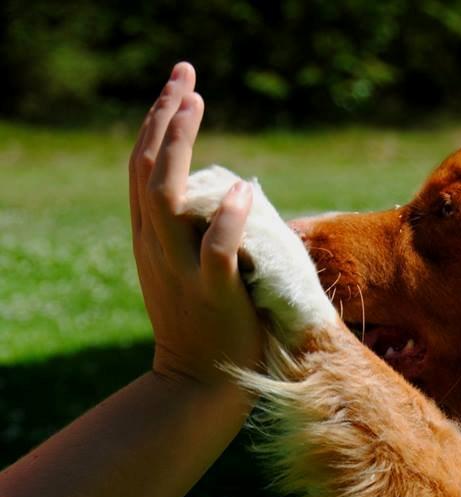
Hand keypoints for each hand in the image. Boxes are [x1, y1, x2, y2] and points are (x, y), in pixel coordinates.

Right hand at [129, 62, 262, 386]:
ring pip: (170, 198)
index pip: (145, 169)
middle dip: (165, 118)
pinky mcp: (213, 295)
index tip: (179, 85)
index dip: (159, 124)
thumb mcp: (181, 270)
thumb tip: (227, 191)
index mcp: (150, 239)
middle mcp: (156, 247)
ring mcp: (181, 270)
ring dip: (182, 147)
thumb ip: (193, 232)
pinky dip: (228, 220)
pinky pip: (217, 252)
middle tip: (186, 77)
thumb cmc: (200, 326)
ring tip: (197, 105)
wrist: (197, 383)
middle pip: (149, 169)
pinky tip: (244, 188)